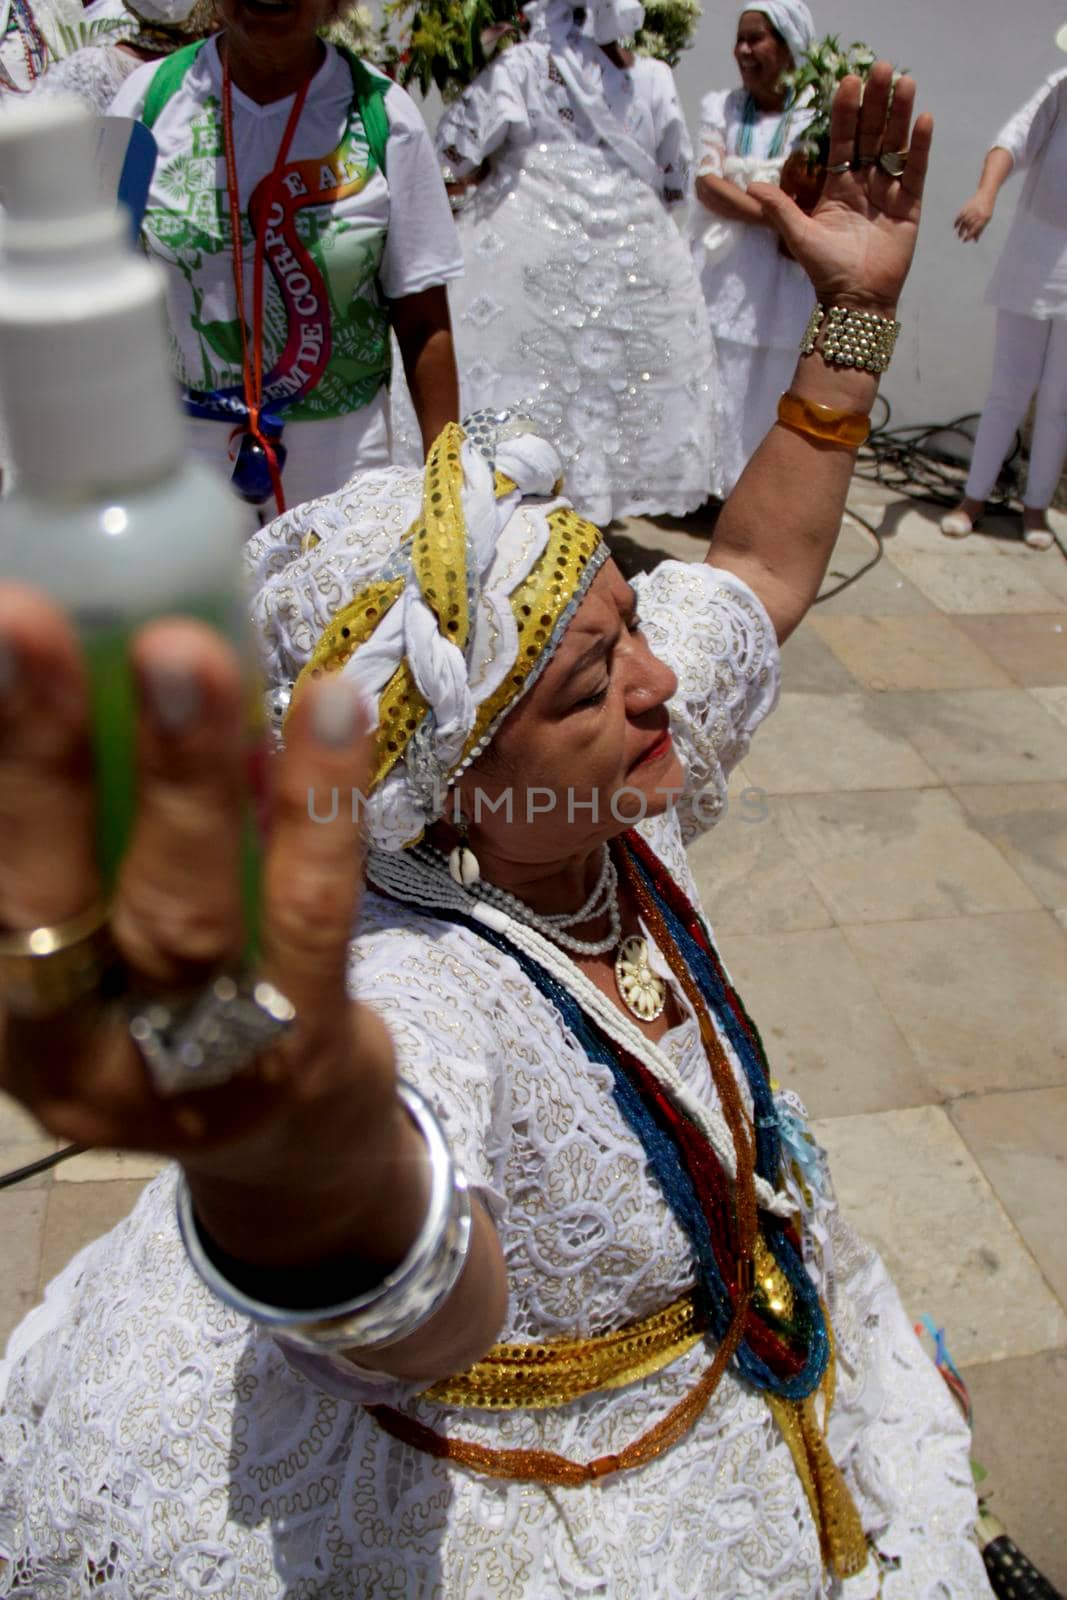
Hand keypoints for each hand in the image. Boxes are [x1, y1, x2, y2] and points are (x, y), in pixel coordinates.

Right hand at [0, 586, 395, 1191]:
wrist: (296, 1150)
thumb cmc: (174, 1012)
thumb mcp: (100, 946)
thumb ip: (87, 839)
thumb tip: (117, 649)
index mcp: (11, 1013)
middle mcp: (76, 1053)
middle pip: (44, 900)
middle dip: (33, 759)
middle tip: (23, 622)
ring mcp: (197, 1065)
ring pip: (182, 913)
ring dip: (180, 773)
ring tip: (185, 654)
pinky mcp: (304, 1049)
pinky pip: (310, 912)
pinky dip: (318, 803)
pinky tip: (332, 704)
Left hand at [748, 62, 932, 314]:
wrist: (856, 301)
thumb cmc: (826, 272)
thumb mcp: (800, 236)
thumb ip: (780, 208)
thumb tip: (753, 184)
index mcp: (838, 188)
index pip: (843, 141)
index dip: (846, 112)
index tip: (848, 81)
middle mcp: (864, 185)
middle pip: (872, 135)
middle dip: (877, 102)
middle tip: (882, 67)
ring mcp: (888, 193)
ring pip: (895, 145)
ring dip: (900, 114)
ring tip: (905, 82)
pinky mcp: (910, 206)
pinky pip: (915, 171)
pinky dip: (920, 147)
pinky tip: (923, 120)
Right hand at [954, 194, 992, 241]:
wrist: (986, 194)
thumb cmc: (987, 209)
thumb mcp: (986, 219)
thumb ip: (980, 229)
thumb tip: (975, 240)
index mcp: (984, 217)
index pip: (975, 228)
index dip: (969, 235)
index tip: (965, 240)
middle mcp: (977, 213)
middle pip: (969, 225)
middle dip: (964, 232)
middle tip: (961, 238)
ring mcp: (972, 209)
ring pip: (964, 221)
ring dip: (960, 229)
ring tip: (959, 235)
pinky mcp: (967, 206)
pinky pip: (960, 215)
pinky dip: (957, 221)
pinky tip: (955, 227)